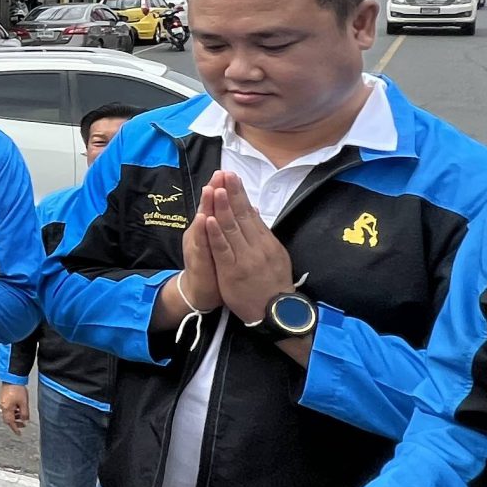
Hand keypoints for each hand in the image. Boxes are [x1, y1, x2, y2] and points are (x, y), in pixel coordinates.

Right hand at [0, 382, 29, 431]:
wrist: (12, 378)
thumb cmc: (17, 389)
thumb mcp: (24, 403)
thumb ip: (24, 414)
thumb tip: (25, 421)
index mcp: (7, 409)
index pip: (11, 423)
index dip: (15, 429)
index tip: (19, 433)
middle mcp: (3, 406)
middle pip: (7, 419)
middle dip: (15, 423)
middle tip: (22, 424)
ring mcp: (2, 402)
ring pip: (7, 414)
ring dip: (14, 417)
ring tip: (21, 415)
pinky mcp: (3, 398)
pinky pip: (7, 408)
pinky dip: (13, 411)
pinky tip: (18, 408)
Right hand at [173, 182, 220, 314]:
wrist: (199, 292)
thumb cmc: (214, 267)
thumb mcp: (225, 244)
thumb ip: (233, 226)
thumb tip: (249, 208)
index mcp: (211, 228)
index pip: (217, 205)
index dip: (223, 189)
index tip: (228, 172)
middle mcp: (201, 233)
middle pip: (209, 208)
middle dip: (215, 190)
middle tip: (220, 173)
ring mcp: (198, 245)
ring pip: (202, 223)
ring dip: (207, 206)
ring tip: (211, 189)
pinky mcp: (198, 260)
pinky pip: (201, 244)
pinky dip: (202, 232)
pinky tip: (203, 219)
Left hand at [203, 172, 295, 326]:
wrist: (277, 313)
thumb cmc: (273, 284)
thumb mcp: (275, 255)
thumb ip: (263, 234)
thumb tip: (254, 211)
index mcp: (266, 241)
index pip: (251, 213)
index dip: (240, 194)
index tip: (233, 177)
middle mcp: (257, 246)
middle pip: (242, 215)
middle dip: (232, 193)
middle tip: (225, 173)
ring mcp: (245, 258)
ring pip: (232, 229)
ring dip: (222, 207)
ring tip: (216, 189)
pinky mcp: (233, 271)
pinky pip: (223, 250)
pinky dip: (216, 234)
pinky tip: (209, 220)